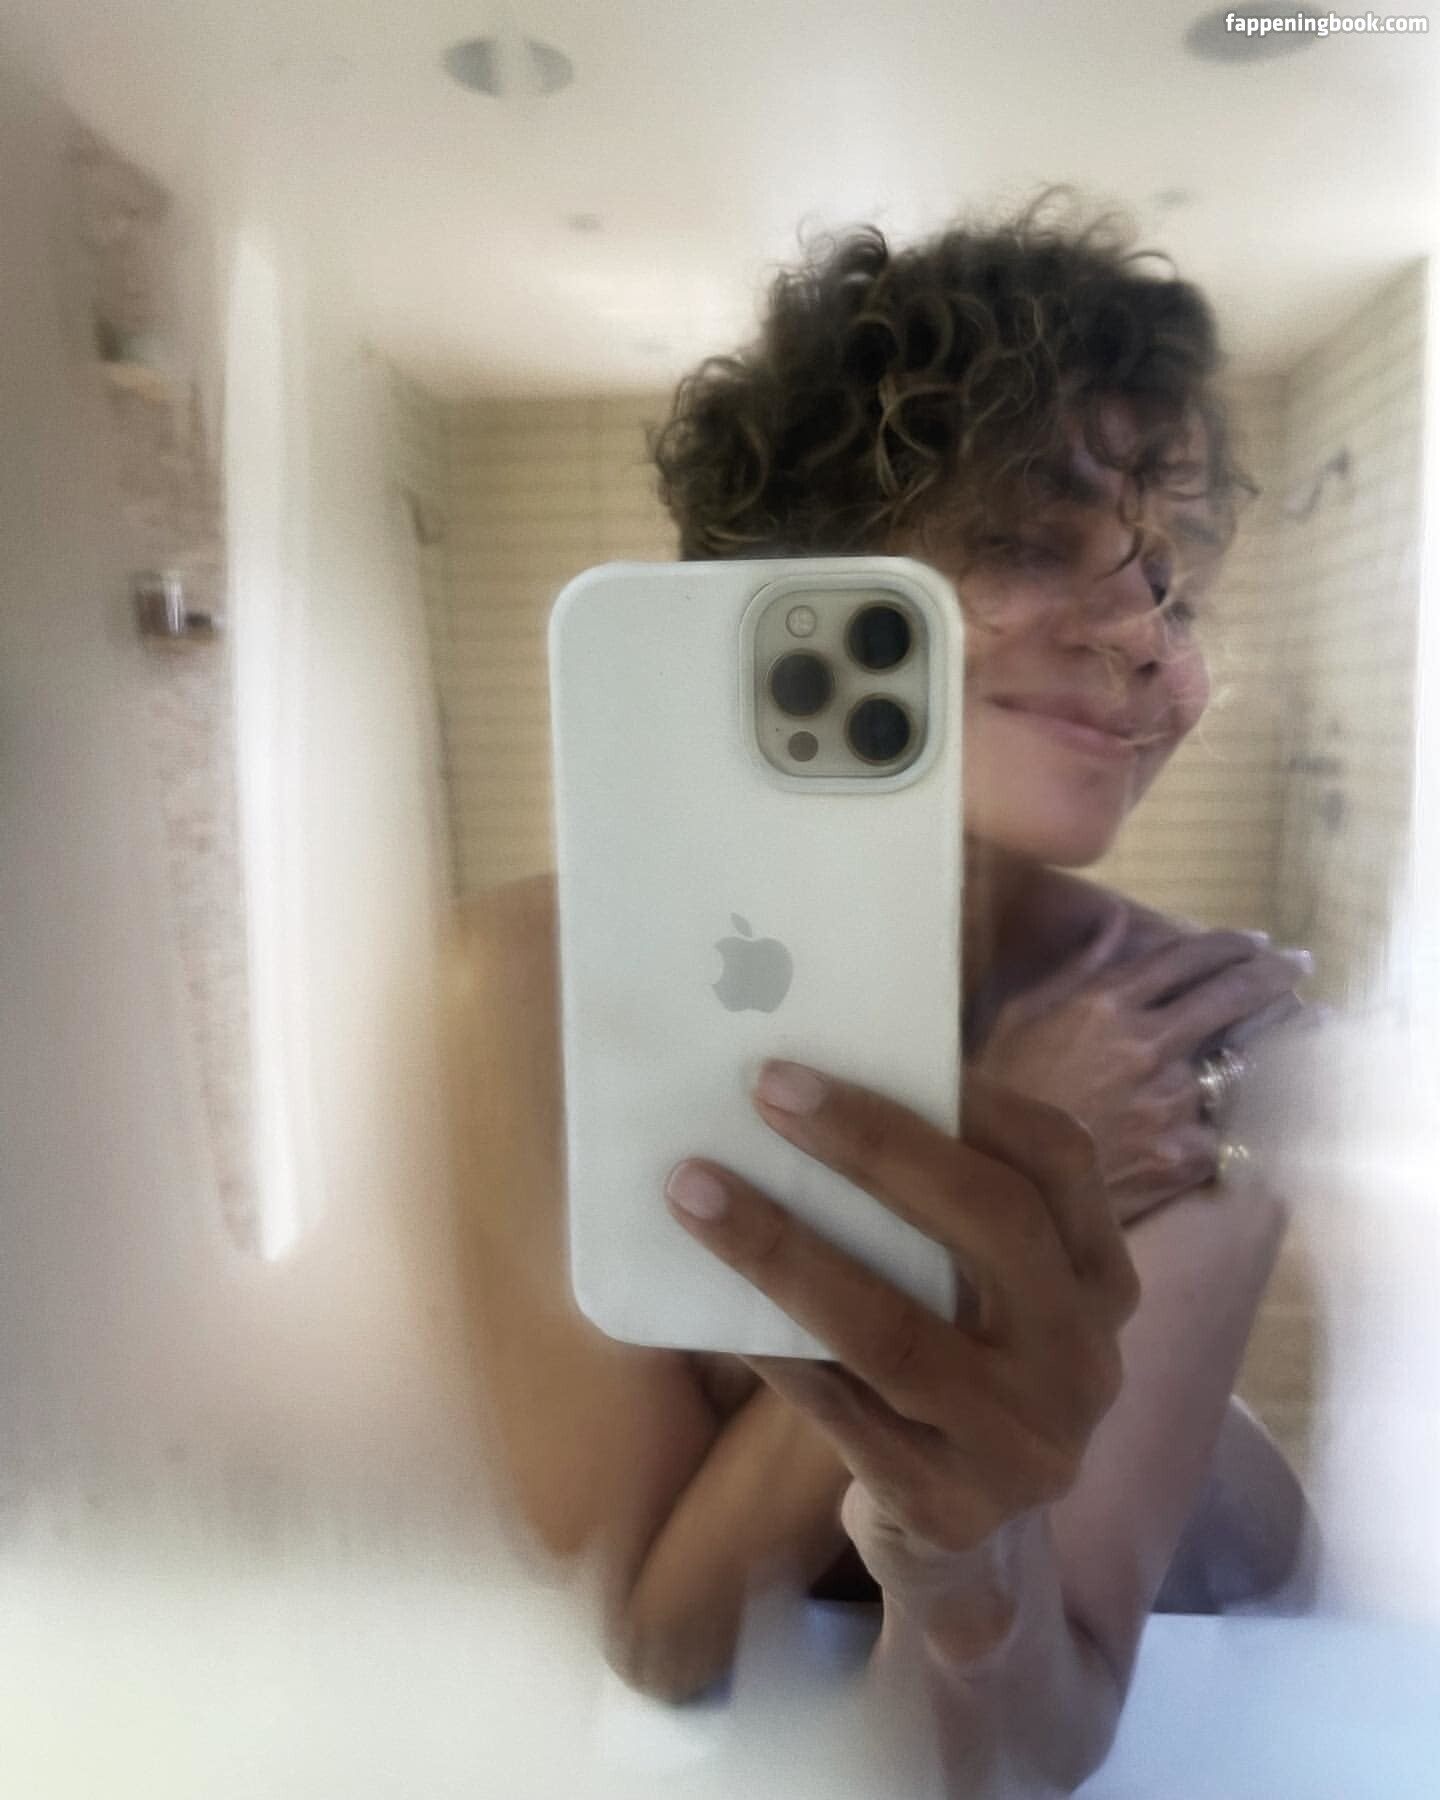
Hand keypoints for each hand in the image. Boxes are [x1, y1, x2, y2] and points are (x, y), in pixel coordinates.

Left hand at [663, 1065, 1137, 1608]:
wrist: (970, 1549)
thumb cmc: (954, 1367)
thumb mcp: (984, 1295)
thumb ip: (939, 1213)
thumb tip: (810, 1093)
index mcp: (1100, 1279)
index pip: (1062, 1159)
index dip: (978, 1095)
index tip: (876, 1041)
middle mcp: (1084, 1358)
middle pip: (991, 1222)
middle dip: (873, 1144)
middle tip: (766, 1088)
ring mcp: (1024, 1443)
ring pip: (894, 1329)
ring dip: (782, 1247)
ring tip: (695, 1188)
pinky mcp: (950, 1507)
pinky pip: (840, 1410)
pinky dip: (771, 1344)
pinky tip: (709, 1297)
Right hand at [973, 904, 1309, 1224]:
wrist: (1000, 1183)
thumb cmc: (998, 1095)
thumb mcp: (1021, 1017)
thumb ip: (1079, 966)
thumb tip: (1117, 917)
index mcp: (1105, 1005)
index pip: (1186, 956)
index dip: (1229, 943)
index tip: (1255, 940)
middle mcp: (1145, 1045)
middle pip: (1232, 995)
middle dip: (1274, 973)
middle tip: (1298, 965)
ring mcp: (1169, 1102)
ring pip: (1240, 1062)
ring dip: (1271, 1044)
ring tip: (1303, 1028)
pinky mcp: (1182, 1155)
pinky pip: (1224, 1129)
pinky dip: (1233, 1120)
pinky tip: (1253, 1114)